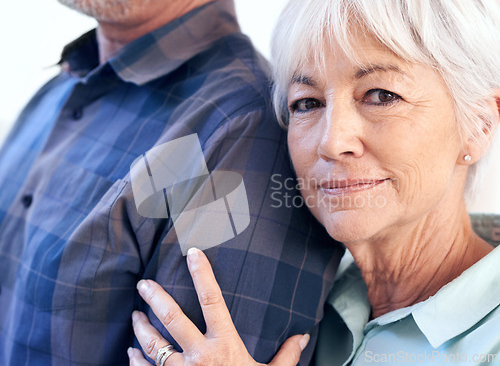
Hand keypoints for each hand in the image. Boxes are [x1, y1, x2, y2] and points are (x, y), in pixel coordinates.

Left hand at [128, 247, 309, 365]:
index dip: (202, 274)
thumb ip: (287, 355)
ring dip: (141, 328)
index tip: (193, 253)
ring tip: (135, 315)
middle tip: (143, 284)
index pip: (213, 300)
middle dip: (155, 297)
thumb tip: (303, 337)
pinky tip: (130, 352)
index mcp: (225, 345)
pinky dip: (135, 361)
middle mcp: (200, 356)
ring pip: (152, 345)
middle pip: (172, 318)